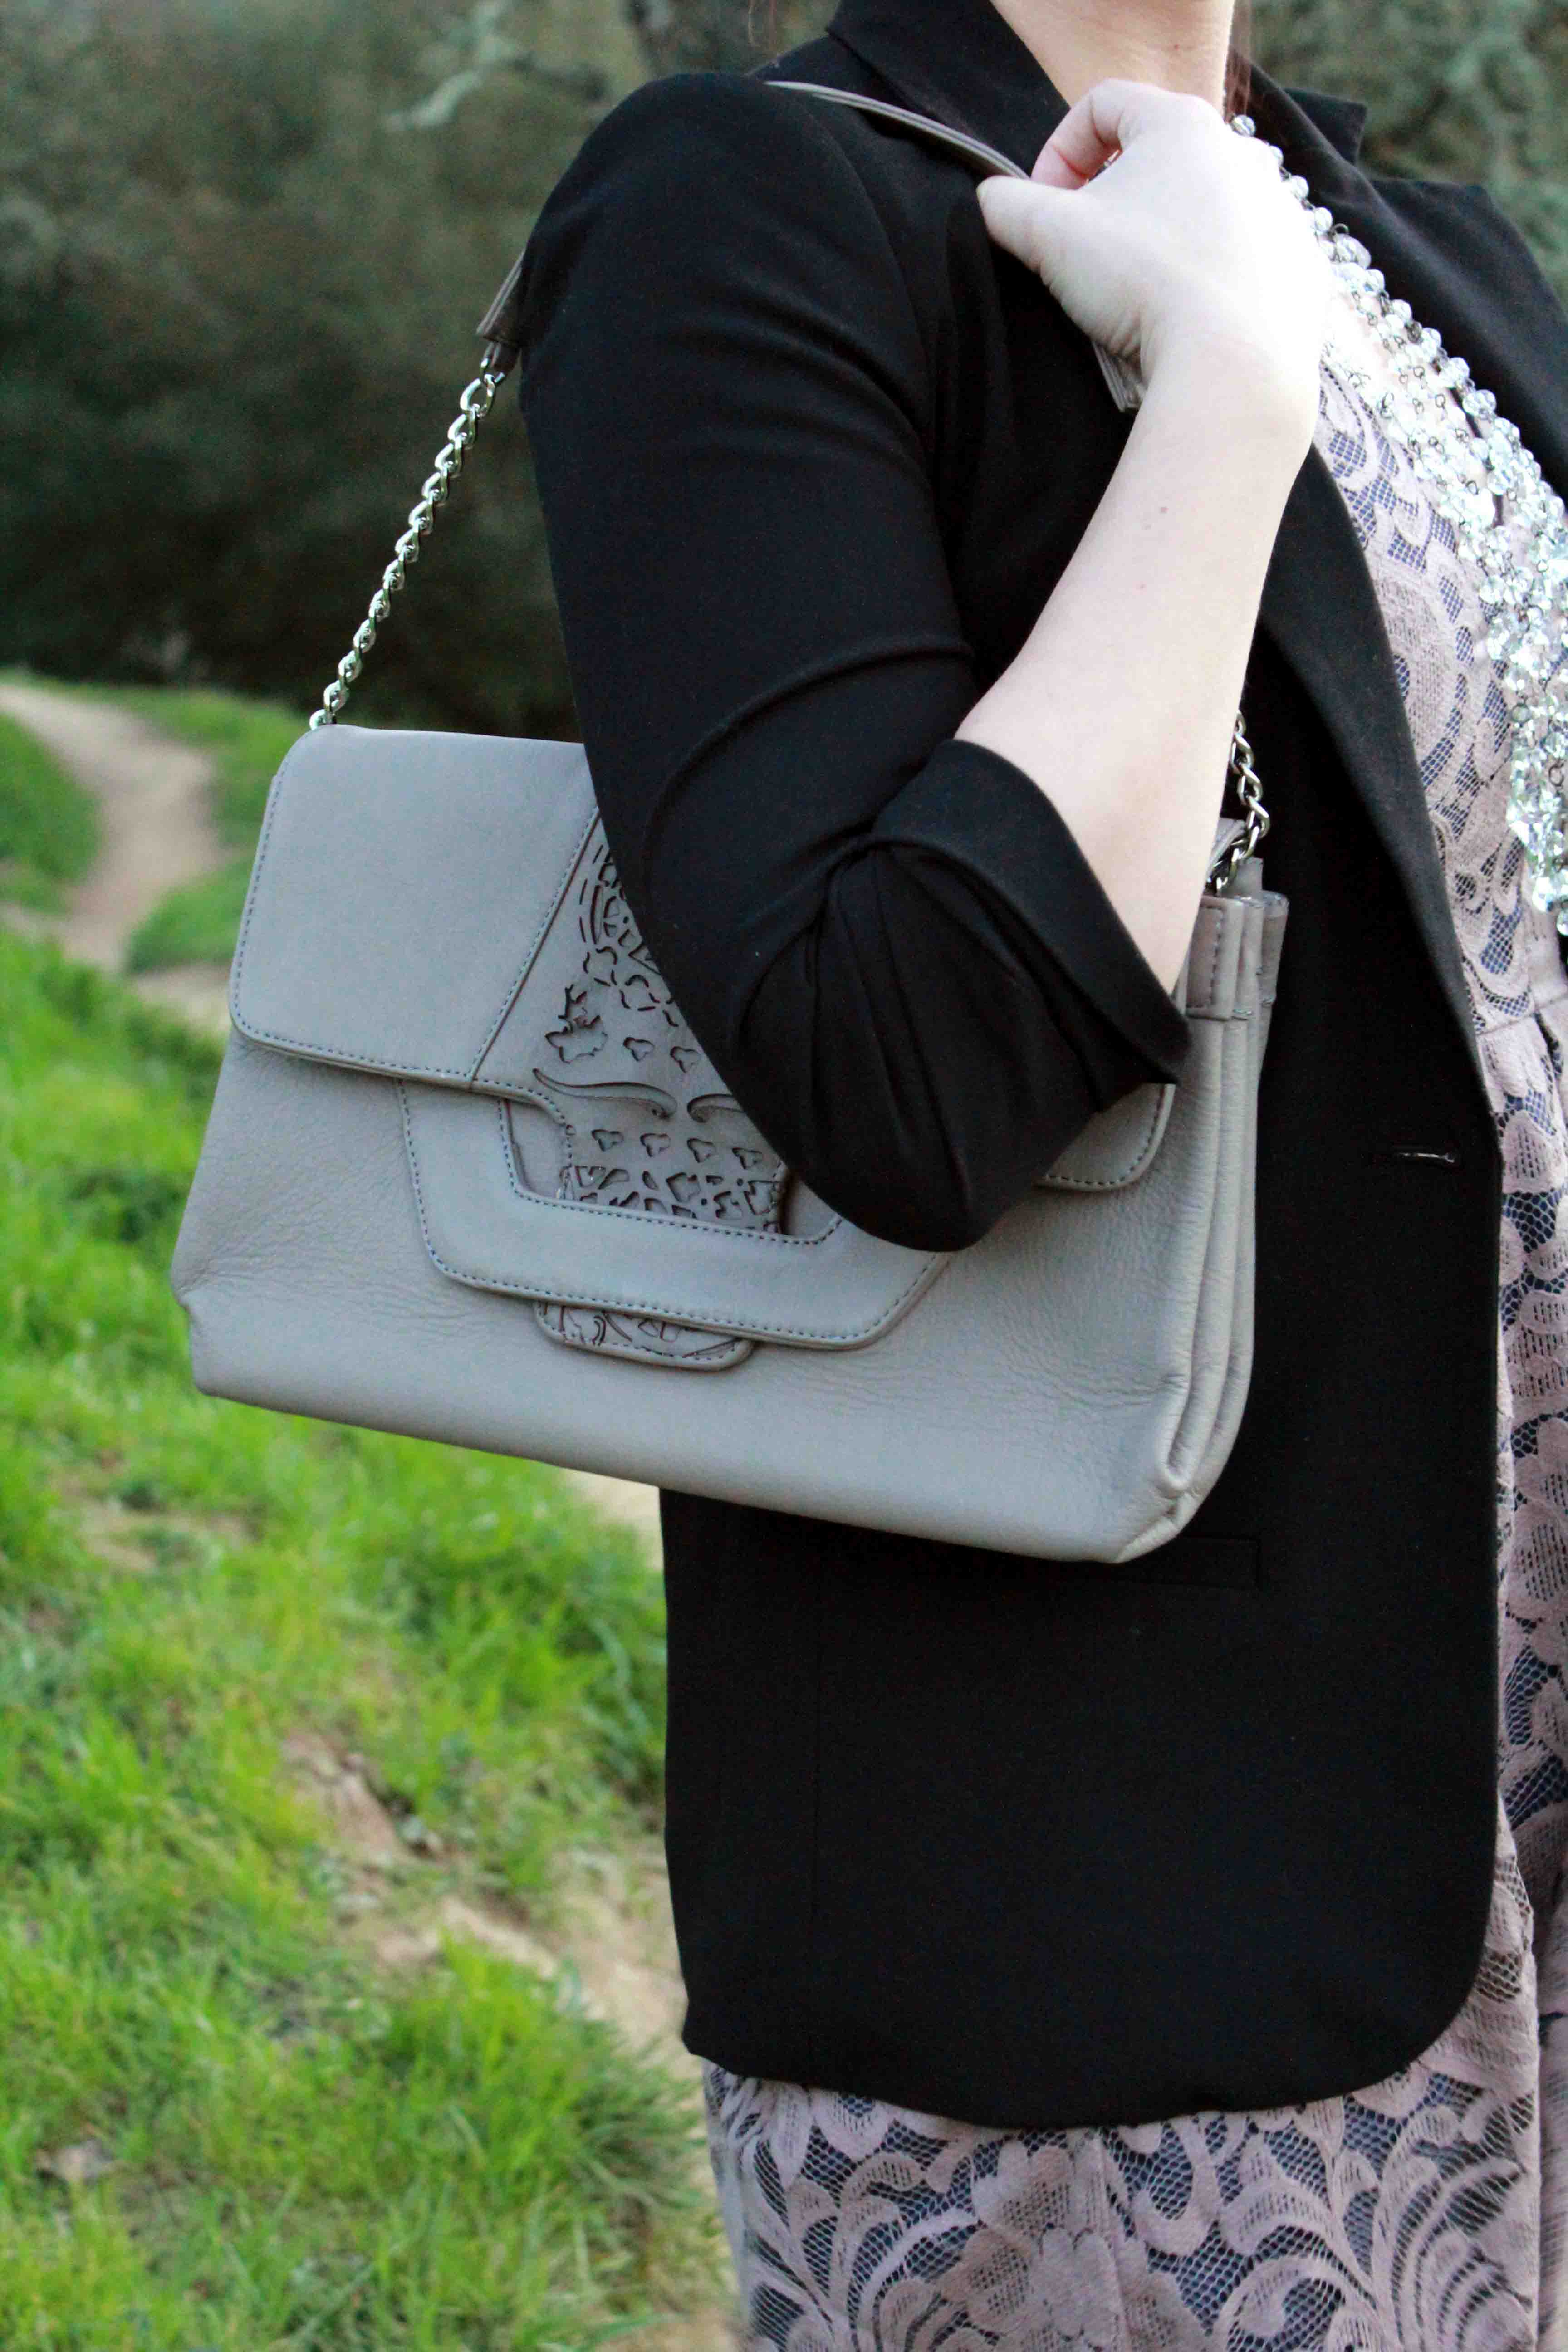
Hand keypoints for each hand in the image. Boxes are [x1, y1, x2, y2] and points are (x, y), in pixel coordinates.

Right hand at [974, 80, 1332, 433]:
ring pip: (1199, 211)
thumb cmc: (1143, 282)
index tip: (1044, 207)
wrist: (1234, 362)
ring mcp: (1278, 209)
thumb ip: (1004, 205)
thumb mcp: (1046, 236)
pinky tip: (1185, 321)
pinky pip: (1240, 261)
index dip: (1057, 152)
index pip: (1103, 105)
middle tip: (1085, 257)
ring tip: (1137, 297)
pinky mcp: (1298, 265)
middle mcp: (1241, 153)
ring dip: (1159, 243)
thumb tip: (990, 203)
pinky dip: (1205, 283)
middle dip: (1109, 203)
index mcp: (1181, 124)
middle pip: (1154, 160)